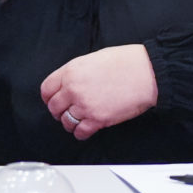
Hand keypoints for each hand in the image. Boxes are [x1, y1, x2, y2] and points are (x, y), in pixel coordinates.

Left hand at [40, 44, 158, 139]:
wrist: (146, 73)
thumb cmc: (125, 62)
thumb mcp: (92, 59)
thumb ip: (77, 72)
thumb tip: (69, 82)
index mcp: (71, 71)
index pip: (46, 89)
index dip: (48, 97)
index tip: (52, 101)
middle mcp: (73, 89)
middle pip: (54, 107)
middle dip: (58, 111)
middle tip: (65, 112)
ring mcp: (84, 105)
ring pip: (66, 122)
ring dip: (69, 123)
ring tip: (76, 121)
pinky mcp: (98, 119)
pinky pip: (80, 132)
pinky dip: (81, 133)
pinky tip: (85, 130)